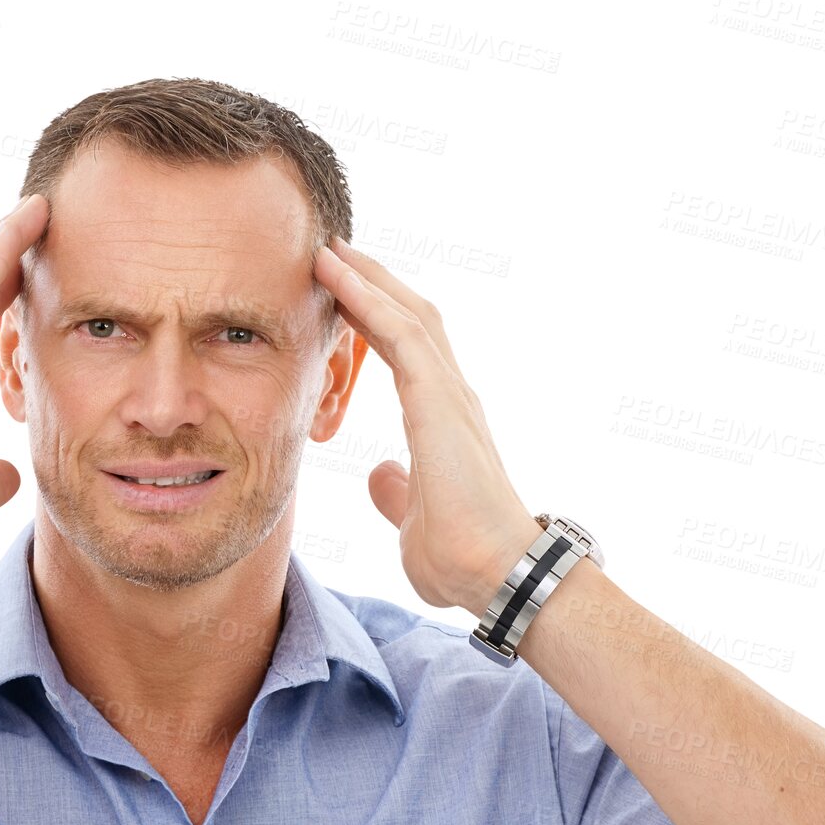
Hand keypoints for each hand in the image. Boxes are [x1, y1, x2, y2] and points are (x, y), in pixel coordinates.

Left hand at [312, 237, 539, 614]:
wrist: (495, 575)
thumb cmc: (463, 558)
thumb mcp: (411, 520)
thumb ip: (396, 492)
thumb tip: (381, 475)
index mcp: (442, 420)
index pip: (405, 351)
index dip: (374, 317)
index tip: (340, 293)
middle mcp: (451, 397)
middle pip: (410, 318)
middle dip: (372, 282)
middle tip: (333, 251)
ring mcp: (450, 394)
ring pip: (408, 314)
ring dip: (367, 278)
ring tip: (329, 249)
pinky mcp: (441, 399)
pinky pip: (401, 333)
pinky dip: (368, 298)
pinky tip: (336, 274)